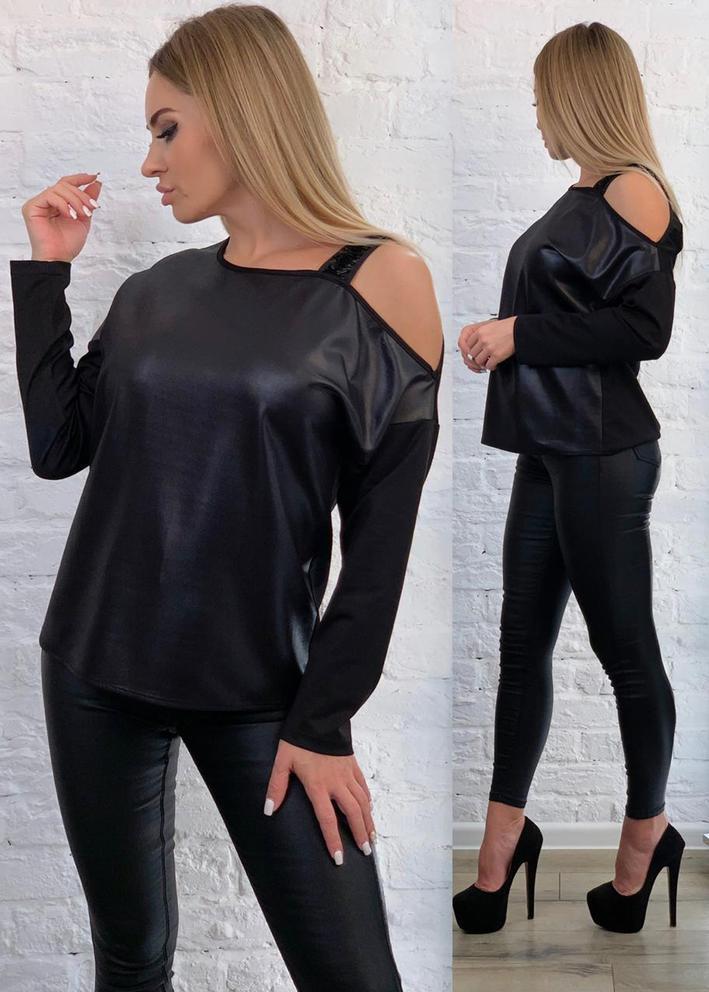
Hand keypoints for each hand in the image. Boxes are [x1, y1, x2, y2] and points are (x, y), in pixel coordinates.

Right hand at [21, 172, 102, 262]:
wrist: (58, 257)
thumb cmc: (67, 244)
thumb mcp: (84, 219)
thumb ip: (87, 200)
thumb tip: (96, 184)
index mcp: (58, 203)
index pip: (67, 184)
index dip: (80, 178)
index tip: (94, 177)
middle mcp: (47, 202)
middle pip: (65, 185)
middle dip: (81, 195)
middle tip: (90, 208)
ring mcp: (38, 203)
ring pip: (59, 189)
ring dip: (75, 200)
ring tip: (81, 214)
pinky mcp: (32, 207)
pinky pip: (50, 196)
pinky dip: (63, 204)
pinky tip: (70, 215)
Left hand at [264, 739, 375, 865]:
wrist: (318, 718)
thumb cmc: (298, 741)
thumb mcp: (282, 762)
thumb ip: (276, 786)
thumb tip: (269, 810)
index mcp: (318, 785)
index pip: (327, 819)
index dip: (333, 840)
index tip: (339, 859)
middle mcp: (336, 783)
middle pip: (352, 813)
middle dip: (360, 834)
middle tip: (366, 851)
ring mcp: (347, 774)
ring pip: (362, 801)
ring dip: (367, 820)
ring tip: (371, 837)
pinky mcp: (353, 764)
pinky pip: (363, 786)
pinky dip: (367, 800)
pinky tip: (368, 809)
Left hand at [458, 315, 516, 371]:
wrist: (519, 329)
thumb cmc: (508, 327)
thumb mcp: (490, 326)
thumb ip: (481, 334)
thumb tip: (476, 344)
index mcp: (480, 332)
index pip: (468, 344)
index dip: (472, 349)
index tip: (476, 352)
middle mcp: (483, 340)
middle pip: (472, 354)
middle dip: (477, 357)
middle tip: (482, 359)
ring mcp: (489, 348)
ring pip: (478, 361)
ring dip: (483, 363)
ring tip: (488, 362)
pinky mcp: (496, 355)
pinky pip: (488, 366)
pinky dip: (491, 367)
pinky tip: (494, 365)